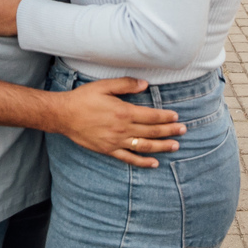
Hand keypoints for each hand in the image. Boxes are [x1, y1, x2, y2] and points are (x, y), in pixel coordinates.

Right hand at [55, 77, 184, 167]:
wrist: (64, 115)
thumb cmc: (83, 98)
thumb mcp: (104, 86)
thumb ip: (126, 84)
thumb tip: (145, 85)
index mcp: (123, 112)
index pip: (151, 116)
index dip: (165, 117)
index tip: (176, 117)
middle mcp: (122, 129)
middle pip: (151, 131)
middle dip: (169, 131)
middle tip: (184, 130)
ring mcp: (116, 141)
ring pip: (144, 146)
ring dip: (162, 146)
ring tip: (175, 146)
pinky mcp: (109, 150)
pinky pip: (129, 158)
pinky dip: (143, 162)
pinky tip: (154, 163)